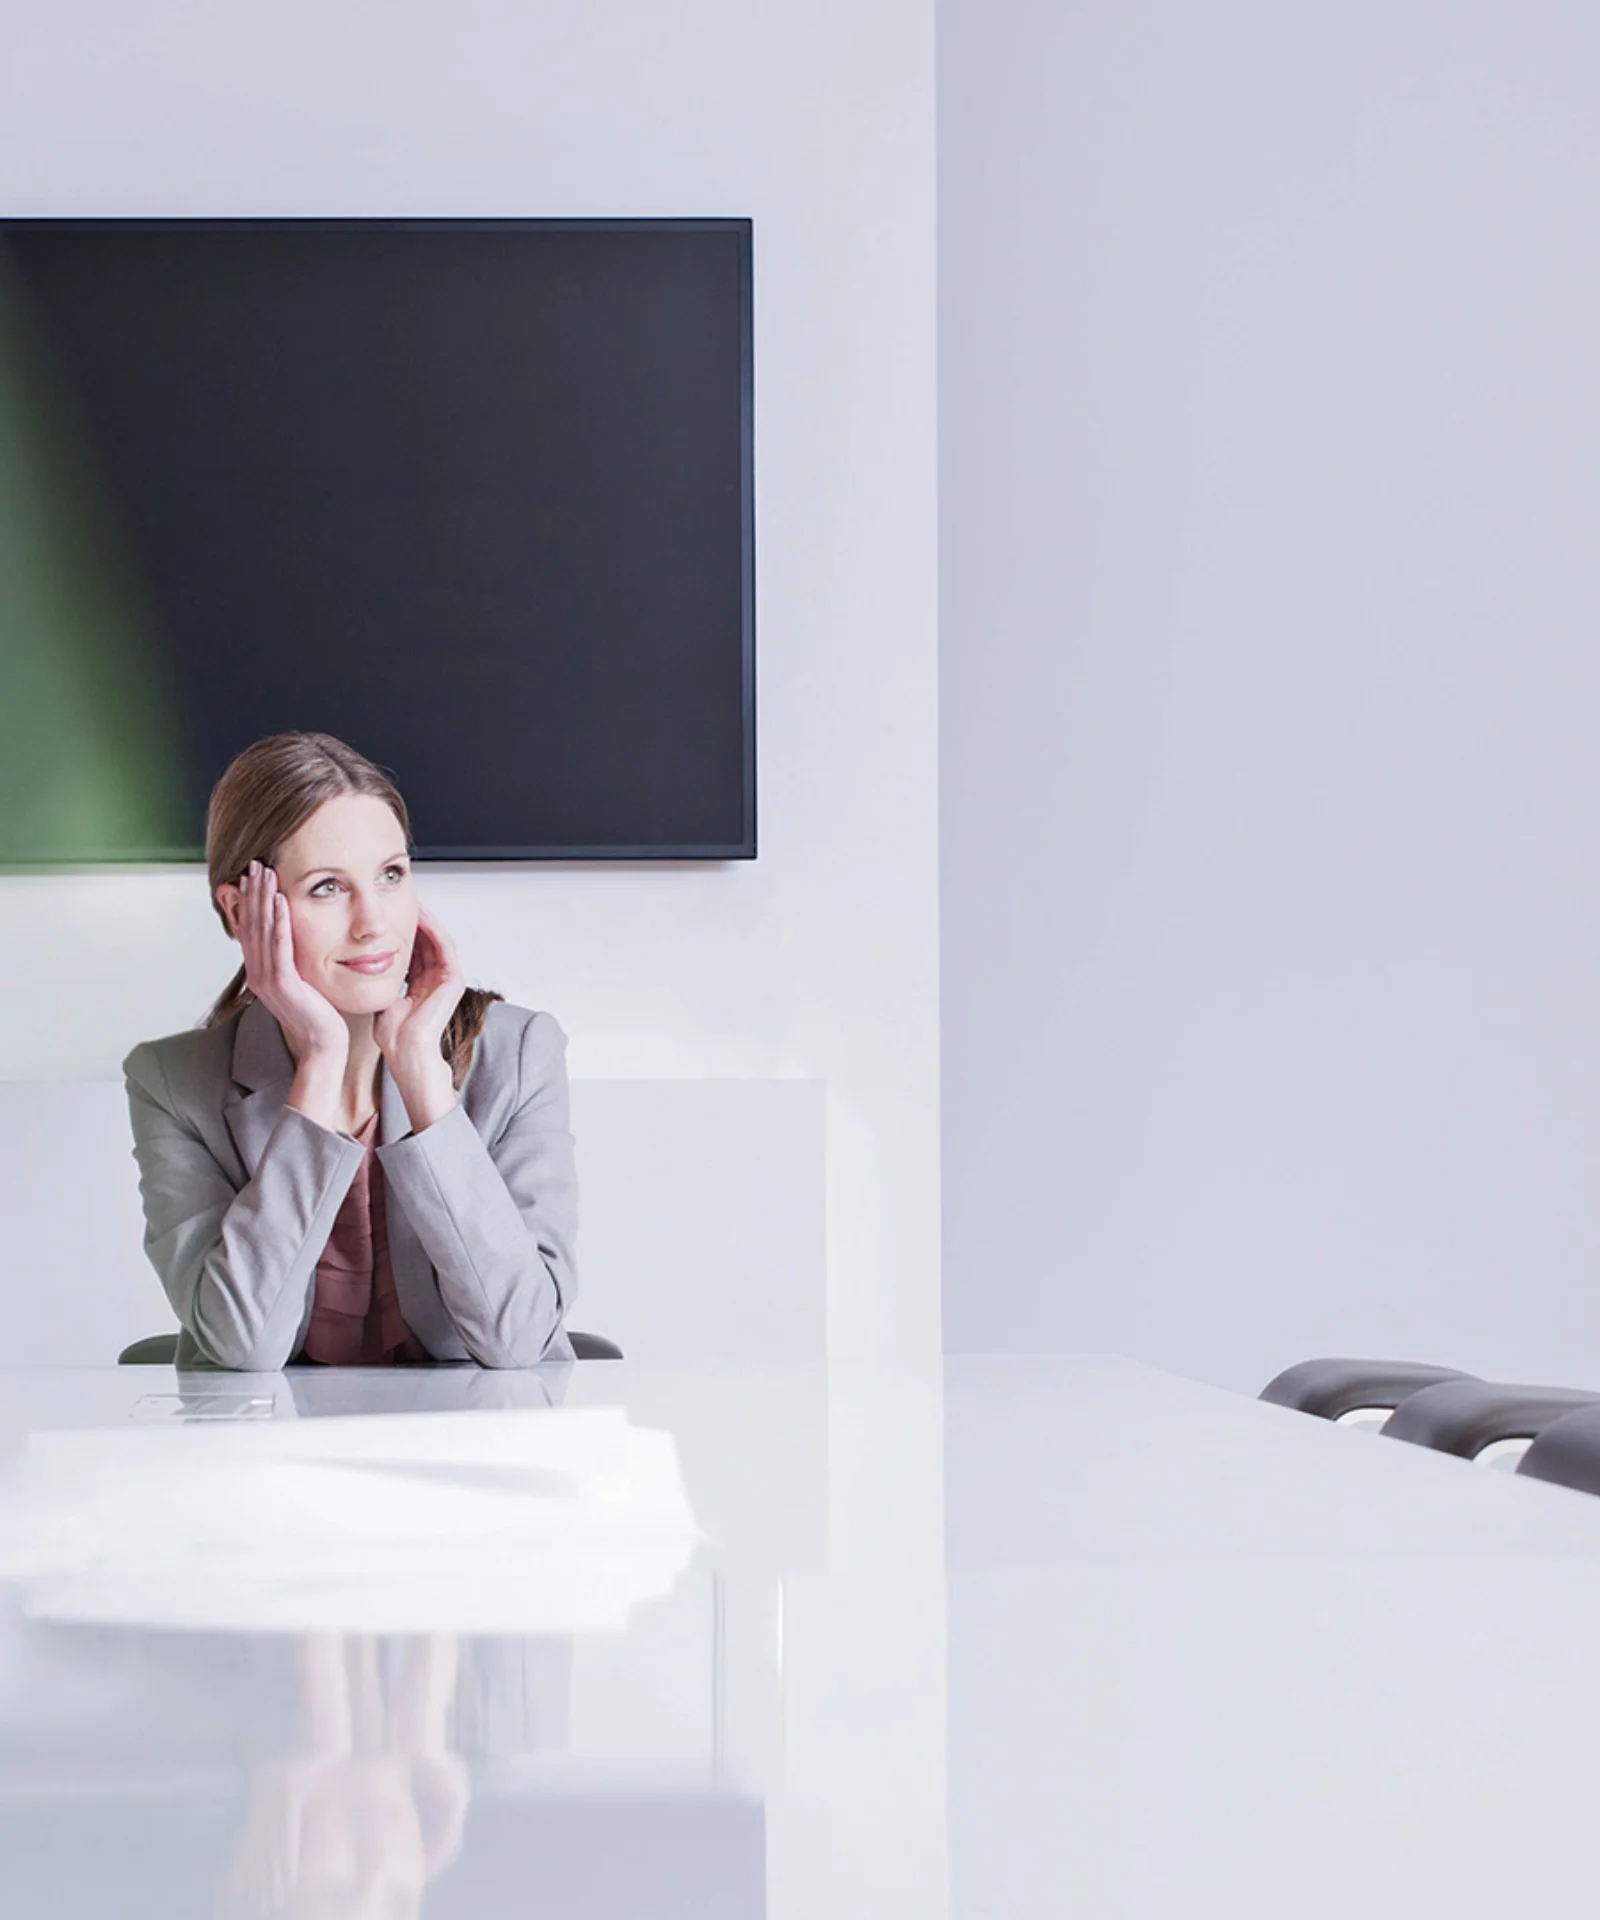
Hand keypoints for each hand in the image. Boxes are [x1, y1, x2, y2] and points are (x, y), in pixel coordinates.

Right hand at [232, 861, 348, 1069]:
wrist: (324, 1045)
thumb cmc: (320, 1015)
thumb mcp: (303, 982)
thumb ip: (292, 961)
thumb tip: (294, 940)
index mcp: (261, 973)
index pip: (251, 929)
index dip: (250, 901)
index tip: (252, 876)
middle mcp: (258, 974)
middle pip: (252, 924)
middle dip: (253, 892)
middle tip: (255, 864)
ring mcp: (268, 980)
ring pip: (262, 930)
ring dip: (263, 898)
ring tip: (265, 872)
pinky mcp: (283, 985)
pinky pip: (279, 947)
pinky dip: (279, 921)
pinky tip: (280, 900)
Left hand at [375, 903, 464, 1130]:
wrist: (405, 1051)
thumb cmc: (392, 1034)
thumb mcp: (379, 997)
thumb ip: (375, 980)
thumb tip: (354, 965)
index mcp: (422, 983)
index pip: (413, 947)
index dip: (399, 928)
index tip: (384, 913)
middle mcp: (437, 978)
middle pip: (426, 938)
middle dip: (412, 918)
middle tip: (398, 897)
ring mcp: (448, 978)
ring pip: (436, 937)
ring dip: (423, 917)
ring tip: (409, 899)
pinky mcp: (454, 979)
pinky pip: (444, 945)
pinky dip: (432, 928)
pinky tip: (419, 914)